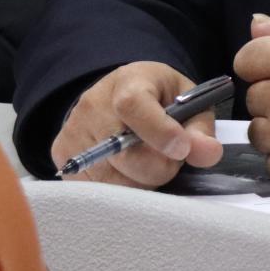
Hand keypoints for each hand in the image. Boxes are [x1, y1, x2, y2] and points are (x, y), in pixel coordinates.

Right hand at [51, 62, 223, 187]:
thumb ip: (200, 127)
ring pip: (112, 179)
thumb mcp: (188, 101)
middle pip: (124, 153)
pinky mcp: (62, 155)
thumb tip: (207, 153)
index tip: (181, 149)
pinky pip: (96, 189)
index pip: (133, 106)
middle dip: (159, 167)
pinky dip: (120, 188)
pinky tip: (129, 171)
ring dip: (141, 182)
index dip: (159, 132)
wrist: (119, 95)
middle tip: (172, 160)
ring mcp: (73, 131)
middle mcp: (93, 105)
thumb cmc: (159, 98)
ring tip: (150, 162)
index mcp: (128, 81)